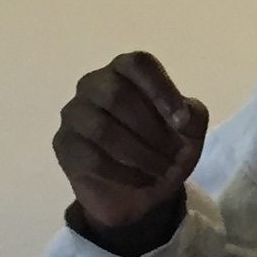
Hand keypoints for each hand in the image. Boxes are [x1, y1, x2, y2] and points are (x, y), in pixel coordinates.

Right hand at [53, 50, 206, 231]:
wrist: (140, 193)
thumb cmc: (165, 149)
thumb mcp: (190, 133)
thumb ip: (193, 116)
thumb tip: (182, 116)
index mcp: (125, 71)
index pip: (137, 63)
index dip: (161, 89)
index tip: (182, 123)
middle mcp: (94, 84)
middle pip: (117, 95)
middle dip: (151, 130)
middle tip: (173, 156)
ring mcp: (74, 113)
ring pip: (102, 129)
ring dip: (139, 154)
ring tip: (161, 170)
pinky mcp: (63, 144)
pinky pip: (91, 158)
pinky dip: (123, 173)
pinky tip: (142, 180)